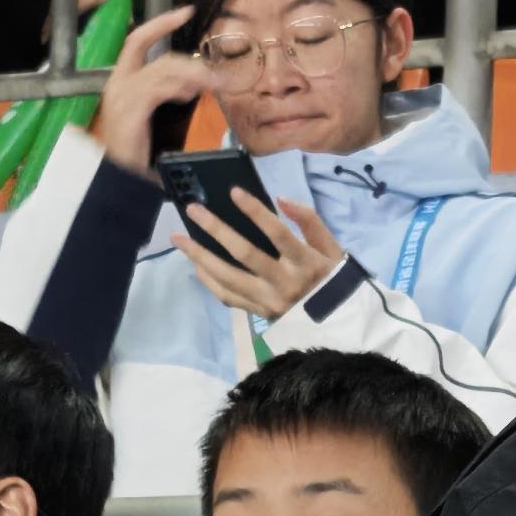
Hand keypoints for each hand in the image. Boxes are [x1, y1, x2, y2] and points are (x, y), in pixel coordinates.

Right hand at [90, 3, 212, 180]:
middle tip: (216, 72)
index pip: (138, 40)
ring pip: (162, 69)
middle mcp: (118, 82)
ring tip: (213, 84)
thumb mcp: (151, 115)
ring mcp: (122, 95)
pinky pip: (159, 89)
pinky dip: (179, 88)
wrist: (117, 178)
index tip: (186, 12)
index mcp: (121, 80)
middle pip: (153, 51)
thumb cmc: (135, 151)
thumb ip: (166, 94)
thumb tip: (192, 84)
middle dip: (188, 58)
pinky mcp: (131, 110)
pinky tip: (190, 95)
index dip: (161, 23)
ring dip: (193, 74)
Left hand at [178, 190, 349, 321]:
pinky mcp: (259, 313)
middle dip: (216, 230)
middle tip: (193, 209)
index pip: (278, 234)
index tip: (234, 192)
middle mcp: (285, 283)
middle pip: (244, 254)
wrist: (337, 324)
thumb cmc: (333, 279)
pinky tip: (194, 264)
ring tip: (178, 238)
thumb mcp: (333, 248)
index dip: (255, 212)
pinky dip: (208, 280)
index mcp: (307, 263)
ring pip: (228, 278)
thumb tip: (281, 199)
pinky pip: (227, 296)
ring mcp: (269, 301)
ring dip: (200, 256)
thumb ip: (309, 221)